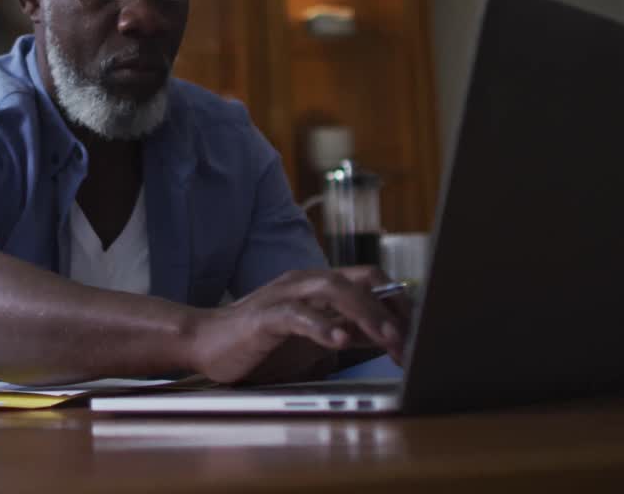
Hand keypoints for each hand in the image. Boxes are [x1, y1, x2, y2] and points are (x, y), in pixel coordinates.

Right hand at [183, 269, 409, 383]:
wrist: (205, 342)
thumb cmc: (259, 342)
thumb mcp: (314, 338)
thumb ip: (347, 331)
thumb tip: (387, 335)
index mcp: (319, 285)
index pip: (372, 280)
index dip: (399, 303)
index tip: (418, 333)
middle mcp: (305, 282)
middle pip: (360, 280)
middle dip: (391, 308)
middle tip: (410, 340)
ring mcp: (284, 295)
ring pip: (333, 289)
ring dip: (366, 313)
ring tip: (387, 338)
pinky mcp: (264, 316)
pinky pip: (297, 315)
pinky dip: (322, 326)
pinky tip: (339, 341)